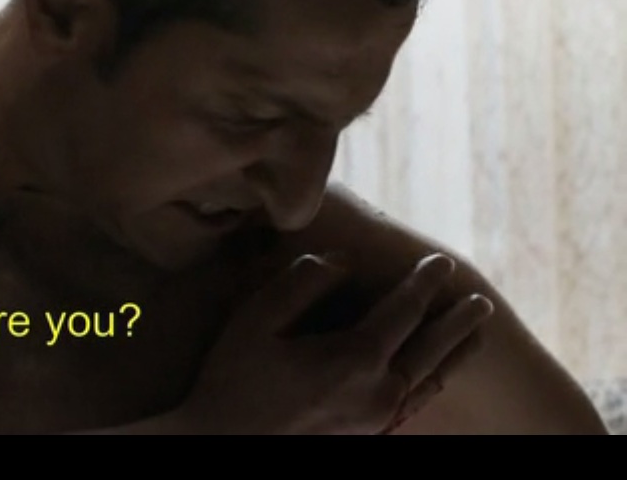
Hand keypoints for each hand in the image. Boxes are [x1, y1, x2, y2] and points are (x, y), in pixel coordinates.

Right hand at [172, 252, 494, 434]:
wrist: (225, 443)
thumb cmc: (234, 380)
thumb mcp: (256, 319)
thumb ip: (303, 282)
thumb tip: (344, 261)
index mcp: (354, 358)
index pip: (403, 309)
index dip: (423, 282)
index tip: (439, 262)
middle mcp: (378, 392)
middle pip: (431, 348)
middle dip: (457, 320)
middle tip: (479, 300)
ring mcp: (378, 419)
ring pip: (431, 380)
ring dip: (456, 353)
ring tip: (476, 335)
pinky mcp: (371, 436)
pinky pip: (416, 404)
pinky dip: (435, 381)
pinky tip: (436, 373)